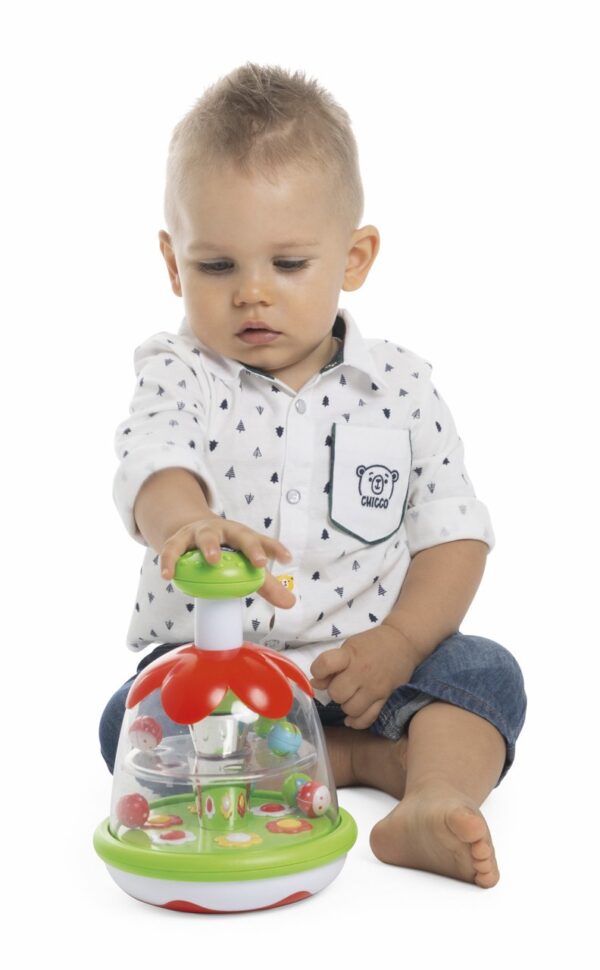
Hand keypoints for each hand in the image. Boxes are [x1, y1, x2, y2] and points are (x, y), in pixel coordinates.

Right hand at [158, 513, 295, 608]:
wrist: (191, 531)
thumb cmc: (225, 550)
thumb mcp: (244, 563)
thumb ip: (266, 584)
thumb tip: (290, 603)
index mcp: (243, 535)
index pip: (262, 541)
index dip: (275, 549)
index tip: (287, 559)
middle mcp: (225, 530)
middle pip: (240, 534)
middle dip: (250, 546)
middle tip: (258, 562)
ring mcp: (201, 532)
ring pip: (206, 536)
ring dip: (210, 547)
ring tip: (212, 561)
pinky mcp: (178, 539)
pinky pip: (173, 550)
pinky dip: (170, 561)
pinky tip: (168, 575)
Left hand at [310, 624, 420, 728]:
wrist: (403, 642)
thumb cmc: (372, 643)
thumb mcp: (350, 647)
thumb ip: (332, 665)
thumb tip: (315, 684)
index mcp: (350, 655)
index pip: (325, 664)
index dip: (318, 670)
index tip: (321, 672)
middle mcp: (362, 672)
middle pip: (337, 694)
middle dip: (335, 692)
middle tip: (342, 686)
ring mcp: (375, 688)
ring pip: (351, 709)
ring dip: (346, 705)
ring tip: (351, 697)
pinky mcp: (386, 699)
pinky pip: (368, 718)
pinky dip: (357, 721)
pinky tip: (353, 718)